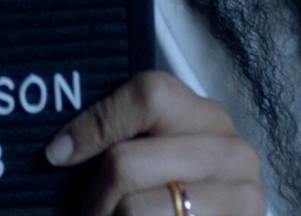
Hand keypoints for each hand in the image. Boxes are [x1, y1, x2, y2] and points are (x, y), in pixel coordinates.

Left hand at [44, 70, 265, 215]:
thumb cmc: (165, 197)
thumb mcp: (151, 157)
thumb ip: (122, 141)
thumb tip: (60, 148)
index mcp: (206, 116)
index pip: (149, 96)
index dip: (96, 124)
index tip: (58, 154)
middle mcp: (233, 151)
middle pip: (127, 162)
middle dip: (94, 198)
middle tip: (88, 214)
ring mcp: (242, 196)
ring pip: (132, 210)